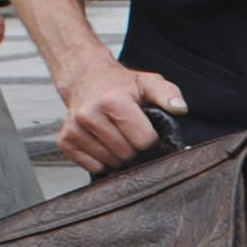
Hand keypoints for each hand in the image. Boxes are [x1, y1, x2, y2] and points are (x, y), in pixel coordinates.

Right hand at [52, 60, 187, 169]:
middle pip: (127, 154)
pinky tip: (102, 143)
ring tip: (116, 136)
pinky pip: (93, 167)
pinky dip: (102, 161)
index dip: (150, 138)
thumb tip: (180, 109)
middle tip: (130, 132)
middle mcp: (89, 114)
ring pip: (111, 163)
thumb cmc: (122, 85)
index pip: (144, 141)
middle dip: (135, 148)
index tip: (146, 129)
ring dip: (119, 156)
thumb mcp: (148, 82)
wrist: (86, 79)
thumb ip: (168, 94)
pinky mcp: (65, 141)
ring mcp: (74, 128)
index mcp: (112, 100)